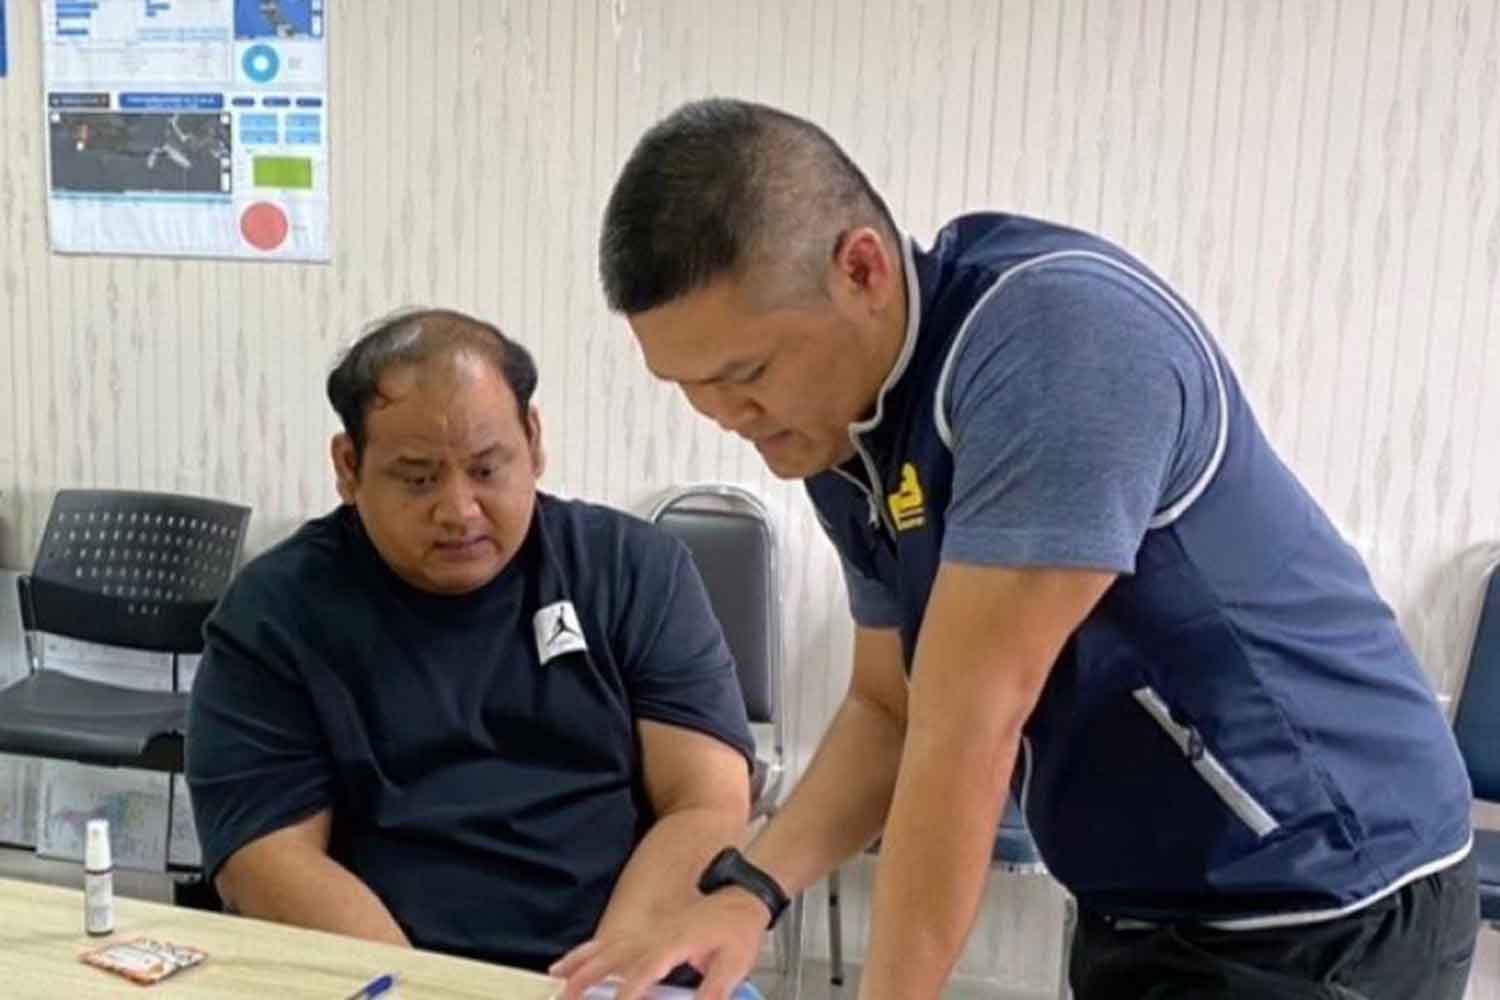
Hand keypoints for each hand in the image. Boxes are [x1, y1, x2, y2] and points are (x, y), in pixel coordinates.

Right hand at [550, 888, 769, 998]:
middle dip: (588, 977)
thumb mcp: (735, 964)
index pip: (644, 970)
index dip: (628, 991)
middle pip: (613, 956)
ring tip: (556, 980)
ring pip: (605, 947)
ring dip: (579, 963)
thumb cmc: (738, 930)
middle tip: (566, 995)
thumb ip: (714, 991)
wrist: (742, 898)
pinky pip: (608, 942)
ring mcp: (647, 932)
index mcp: (674, 942)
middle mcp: (654, 936)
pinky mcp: (645, 933)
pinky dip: (585, 952)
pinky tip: (569, 963)